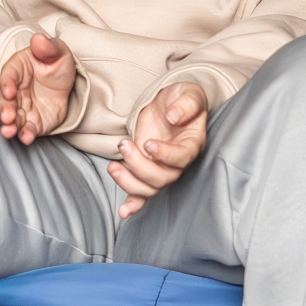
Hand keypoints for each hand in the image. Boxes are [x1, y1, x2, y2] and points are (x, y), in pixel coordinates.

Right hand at [0, 33, 76, 143]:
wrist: (66, 85)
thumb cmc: (56, 64)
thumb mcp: (58, 52)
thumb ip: (49, 47)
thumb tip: (39, 39)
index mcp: (18, 69)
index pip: (9, 76)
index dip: (7, 83)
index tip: (9, 91)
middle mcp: (16, 91)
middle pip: (6, 100)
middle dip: (5, 109)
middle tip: (6, 117)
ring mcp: (23, 108)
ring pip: (13, 118)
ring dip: (10, 125)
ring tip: (9, 131)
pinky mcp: (33, 122)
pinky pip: (28, 129)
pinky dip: (26, 134)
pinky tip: (26, 138)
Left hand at [110, 83, 209, 218]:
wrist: (171, 103)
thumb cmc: (182, 99)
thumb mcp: (188, 93)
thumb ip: (186, 103)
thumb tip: (174, 117)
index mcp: (192, 145)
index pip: (182, 158)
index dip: (165, 155)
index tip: (148, 144)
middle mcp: (178, 162)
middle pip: (163, 178)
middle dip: (140, 166)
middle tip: (123, 145)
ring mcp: (162, 169)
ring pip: (150, 189)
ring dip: (130, 182)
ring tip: (113, 167)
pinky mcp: (147, 170)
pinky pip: (143, 195)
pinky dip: (133, 204)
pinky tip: (123, 212)